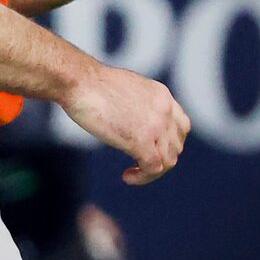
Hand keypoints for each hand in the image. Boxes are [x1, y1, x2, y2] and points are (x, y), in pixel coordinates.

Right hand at [61, 63, 190, 186]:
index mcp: (162, 96)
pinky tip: (127, 176)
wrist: (79, 81)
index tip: (149, 148)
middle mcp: (165, 110)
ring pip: (168, 161)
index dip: (167, 142)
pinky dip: (142, 177)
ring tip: (132, 173)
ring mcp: (156, 126)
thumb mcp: (124, 89)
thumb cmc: (88, 83)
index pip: (181, 126)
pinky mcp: (141, 141)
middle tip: (138, 164)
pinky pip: (152, 168)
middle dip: (160, 158)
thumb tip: (128, 118)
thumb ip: (135, 104)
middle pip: (176, 145)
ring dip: (151, 171)